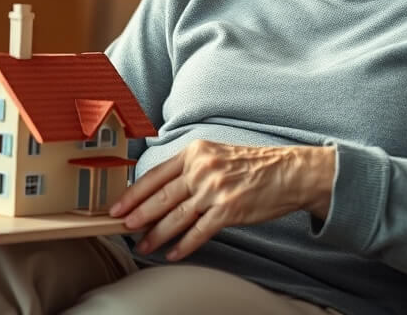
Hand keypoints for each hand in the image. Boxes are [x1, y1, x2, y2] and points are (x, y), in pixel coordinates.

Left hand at [109, 139, 334, 261]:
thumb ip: (190, 169)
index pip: (156, 175)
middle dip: (139, 216)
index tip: (118, 207)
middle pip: (161, 197)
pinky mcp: (229, 209)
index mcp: (196, 152)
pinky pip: (199, 231)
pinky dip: (184, 245)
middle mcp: (202, 168)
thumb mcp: (217, 155)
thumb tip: (161, 192)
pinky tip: (173, 253)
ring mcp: (215, 189)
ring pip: (177, 216)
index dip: (134, 193)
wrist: (288, 172)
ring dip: (157, 235)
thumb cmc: (253, 165)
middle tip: (123, 228)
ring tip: (144, 246)